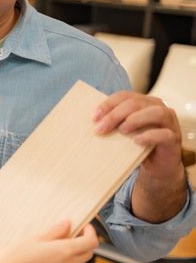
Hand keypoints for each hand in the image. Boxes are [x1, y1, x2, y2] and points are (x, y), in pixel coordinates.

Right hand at [0, 221, 97, 262]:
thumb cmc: (15, 257)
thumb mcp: (35, 238)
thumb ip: (55, 231)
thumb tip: (66, 224)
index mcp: (64, 251)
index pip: (91, 242)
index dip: (91, 233)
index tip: (85, 228)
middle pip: (88, 254)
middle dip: (84, 243)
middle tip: (72, 237)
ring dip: (76, 257)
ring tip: (61, 251)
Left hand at [93, 91, 186, 221]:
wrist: (157, 166)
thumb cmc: (136, 146)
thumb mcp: (122, 133)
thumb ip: (112, 125)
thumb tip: (88, 125)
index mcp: (144, 102)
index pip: (124, 96)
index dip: (108, 104)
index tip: (93, 117)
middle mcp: (158, 108)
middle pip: (135, 103)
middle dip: (115, 115)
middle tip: (100, 129)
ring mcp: (169, 122)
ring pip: (155, 112)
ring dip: (135, 120)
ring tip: (121, 130)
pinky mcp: (174, 138)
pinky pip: (164, 134)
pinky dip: (149, 136)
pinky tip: (136, 141)